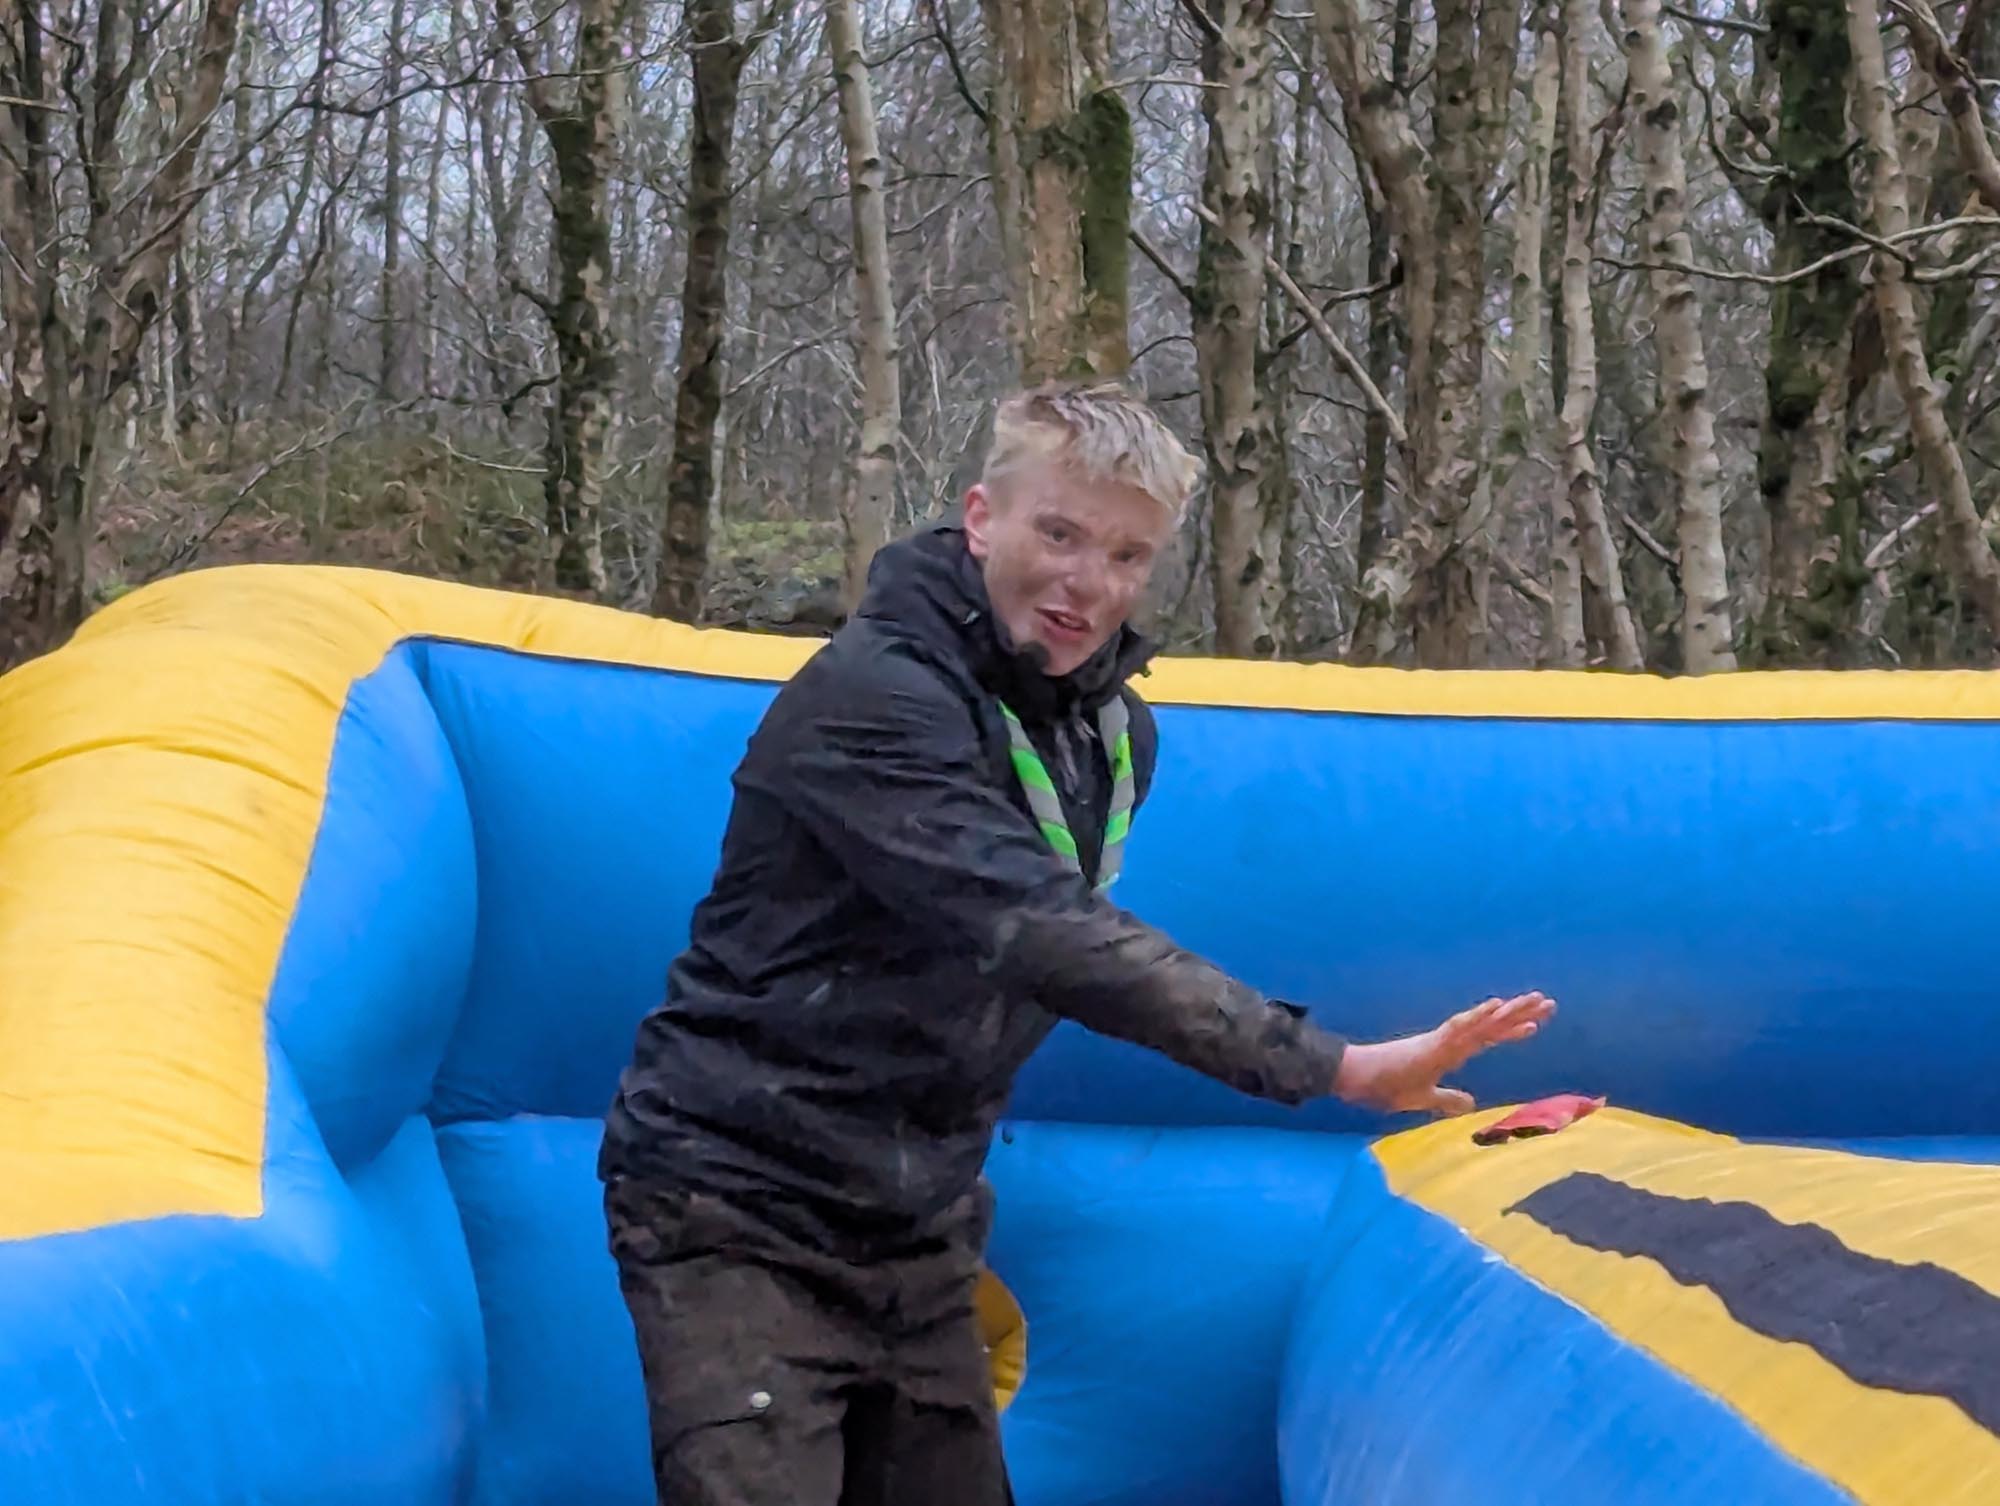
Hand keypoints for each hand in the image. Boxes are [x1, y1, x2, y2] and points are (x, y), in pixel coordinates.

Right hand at [1332, 992, 1555, 1116]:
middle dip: (1521, 1013)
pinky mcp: (1432, 1044)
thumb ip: (1447, 1100)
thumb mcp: (1424, 1098)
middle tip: (1549, 1002)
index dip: (1512, 1030)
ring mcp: (1443, 1040)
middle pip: (1493, 1025)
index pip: (1488, 1038)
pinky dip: (1478, 1017)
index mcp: (1450, 1052)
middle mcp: (1451, 1041)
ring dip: (1509, 1011)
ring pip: (1483, 1022)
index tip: (1537, 1023)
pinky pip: (1460, 1028)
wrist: (1359, 1078)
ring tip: (1534, 1000)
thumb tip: (1471, 1104)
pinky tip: (1496, 1006)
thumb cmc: (1386, 1085)